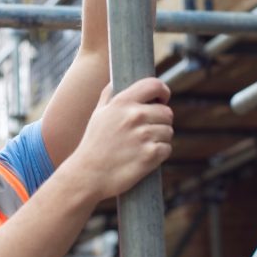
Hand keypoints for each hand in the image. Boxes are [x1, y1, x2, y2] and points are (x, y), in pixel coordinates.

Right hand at [64, 78, 173, 201]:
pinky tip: (144, 157)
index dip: (163, 91)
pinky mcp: (151, 155)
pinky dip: (160, 154)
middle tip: (147, 132)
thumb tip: (117, 81)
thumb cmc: (93, 144)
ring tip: (142, 146)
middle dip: (161, 121)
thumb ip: (109, 95)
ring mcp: (144, 135)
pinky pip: (167, 148)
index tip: (162, 99)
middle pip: (166, 112)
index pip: (154, 85)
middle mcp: (135, 116)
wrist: (88, 175)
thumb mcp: (98, 114)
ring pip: (168, 131)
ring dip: (160, 139)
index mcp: (122, 102)